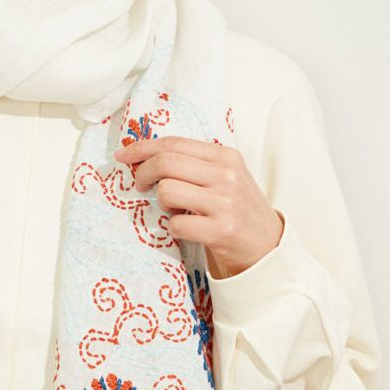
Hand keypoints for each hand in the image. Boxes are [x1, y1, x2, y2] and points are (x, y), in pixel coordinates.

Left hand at [113, 135, 283, 278]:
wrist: (267, 245)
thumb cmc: (236, 208)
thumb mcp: (224, 176)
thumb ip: (193, 163)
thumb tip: (144, 155)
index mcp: (226, 156)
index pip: (174, 143)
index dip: (142, 148)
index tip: (123, 155)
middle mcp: (227, 175)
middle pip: (166, 163)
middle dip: (143, 173)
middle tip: (140, 185)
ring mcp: (224, 203)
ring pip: (167, 191)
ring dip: (162, 203)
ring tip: (175, 209)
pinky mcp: (220, 230)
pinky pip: (175, 224)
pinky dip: (173, 228)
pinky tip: (187, 228)